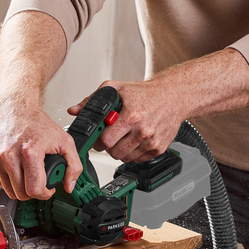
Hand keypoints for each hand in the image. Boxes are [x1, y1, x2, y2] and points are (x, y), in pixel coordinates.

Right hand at [0, 93, 82, 200]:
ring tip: (27, 173)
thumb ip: (74, 165)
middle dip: (33, 191)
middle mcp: (9, 156)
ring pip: (9, 190)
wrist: (14, 108)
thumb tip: (69, 186)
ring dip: (20, 187)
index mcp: (29, 152)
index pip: (34, 189)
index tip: (47, 189)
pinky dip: (9, 180)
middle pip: (21, 193)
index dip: (44, 194)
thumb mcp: (64, 141)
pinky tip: (16, 168)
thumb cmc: (37, 123)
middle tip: (38, 181)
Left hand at [69, 78, 184, 163]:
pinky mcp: (159, 149)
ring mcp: (152, 141)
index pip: (106, 141)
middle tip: (110, 136)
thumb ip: (93, 100)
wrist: (173, 96)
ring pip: (125, 158)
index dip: (99, 140)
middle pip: (114, 153)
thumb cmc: (145, 93)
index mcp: (131, 116)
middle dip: (108, 146)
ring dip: (120, 150)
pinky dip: (133, 153)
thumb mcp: (116, 88)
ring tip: (123, 136)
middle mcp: (143, 130)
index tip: (99, 136)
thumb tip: (75, 110)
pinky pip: (138, 160)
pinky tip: (135, 139)